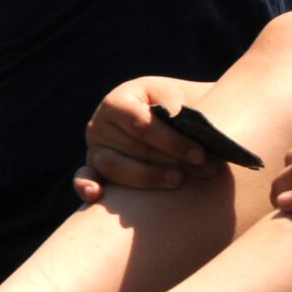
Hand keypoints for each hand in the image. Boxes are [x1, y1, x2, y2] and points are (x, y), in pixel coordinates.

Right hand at [74, 75, 218, 202]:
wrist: (168, 119)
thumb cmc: (176, 109)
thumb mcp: (177, 97)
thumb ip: (178, 106)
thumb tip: (182, 121)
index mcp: (117, 102)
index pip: (141, 124)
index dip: (172, 141)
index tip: (201, 155)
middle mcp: (99, 124)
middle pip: (132, 148)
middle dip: (173, 160)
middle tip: (207, 171)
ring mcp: (95, 149)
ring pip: (113, 167)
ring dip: (148, 177)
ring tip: (179, 180)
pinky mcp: (94, 170)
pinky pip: (84, 178)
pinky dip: (85, 185)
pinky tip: (95, 194)